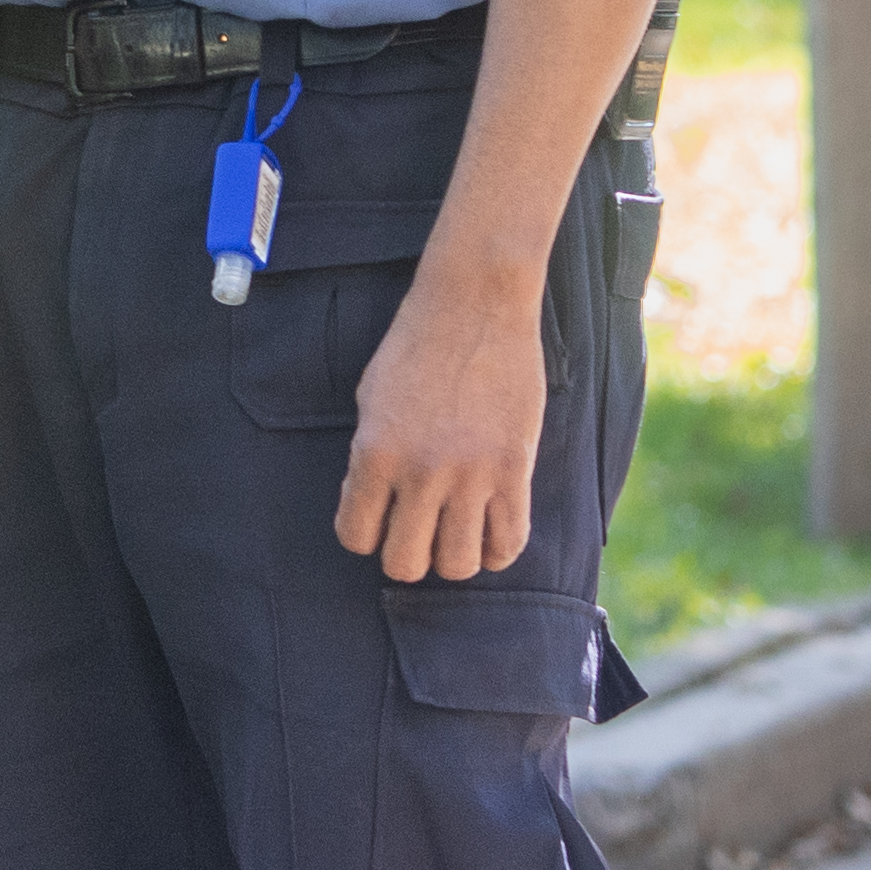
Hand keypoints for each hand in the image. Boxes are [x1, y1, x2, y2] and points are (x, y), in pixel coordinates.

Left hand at [333, 259, 550, 588]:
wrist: (474, 305)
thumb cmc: (415, 347)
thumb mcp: (370, 401)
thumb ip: (370, 459)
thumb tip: (376, 511)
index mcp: (373, 454)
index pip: (355, 537)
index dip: (366, 534)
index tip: (381, 518)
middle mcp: (419, 472)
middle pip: (405, 565)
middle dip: (408, 555)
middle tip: (419, 531)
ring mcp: (470, 474)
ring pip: (458, 565)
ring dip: (454, 557)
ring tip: (456, 533)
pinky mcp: (514, 469)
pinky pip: (509, 542)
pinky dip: (498, 551)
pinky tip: (491, 535)